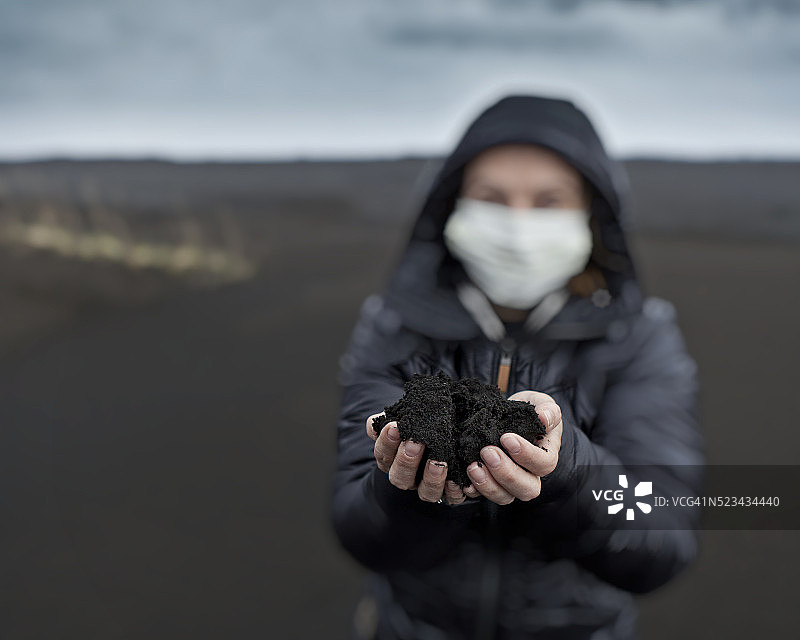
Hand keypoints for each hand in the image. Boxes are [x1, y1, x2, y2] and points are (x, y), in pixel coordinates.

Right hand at [366, 412, 468, 504]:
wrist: (448, 423)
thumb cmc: (421, 419)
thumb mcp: (406, 413)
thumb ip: (393, 415)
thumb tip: (380, 420)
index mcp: (392, 458)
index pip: (383, 454)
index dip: (386, 442)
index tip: (394, 426)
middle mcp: (408, 476)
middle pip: (399, 478)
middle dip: (406, 461)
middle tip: (416, 443)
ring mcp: (428, 486)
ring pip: (425, 492)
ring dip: (431, 478)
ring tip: (439, 462)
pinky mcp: (450, 492)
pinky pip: (452, 498)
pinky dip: (454, 491)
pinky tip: (456, 479)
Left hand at [464, 390, 561, 505]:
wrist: (507, 415)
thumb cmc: (527, 411)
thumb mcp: (540, 404)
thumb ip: (548, 411)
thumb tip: (544, 418)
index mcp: (545, 456)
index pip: (543, 464)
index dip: (526, 455)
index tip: (506, 438)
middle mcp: (530, 475)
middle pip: (527, 489)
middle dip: (506, 473)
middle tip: (488, 452)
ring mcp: (510, 483)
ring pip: (505, 497)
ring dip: (488, 485)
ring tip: (473, 467)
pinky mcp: (491, 484)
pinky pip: (484, 495)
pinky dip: (474, 491)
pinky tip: (465, 483)